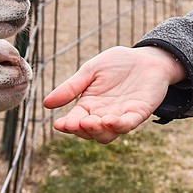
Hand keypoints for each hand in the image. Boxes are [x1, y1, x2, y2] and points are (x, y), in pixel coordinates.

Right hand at [42, 46, 184, 143]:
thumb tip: (46, 104)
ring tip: (91, 122)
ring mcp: (121, 116)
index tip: (59, 124)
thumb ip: (71, 87)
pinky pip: (128, 125)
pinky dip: (119, 125)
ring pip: (107, 135)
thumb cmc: (118, 63)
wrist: (146, 57)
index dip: (67, 125)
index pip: (74, 121)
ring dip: (98, 131)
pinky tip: (110, 120)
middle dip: (82, 130)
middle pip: (89, 132)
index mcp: (88, 106)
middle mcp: (103, 115)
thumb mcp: (90, 71)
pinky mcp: (138, 113)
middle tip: (77, 122)